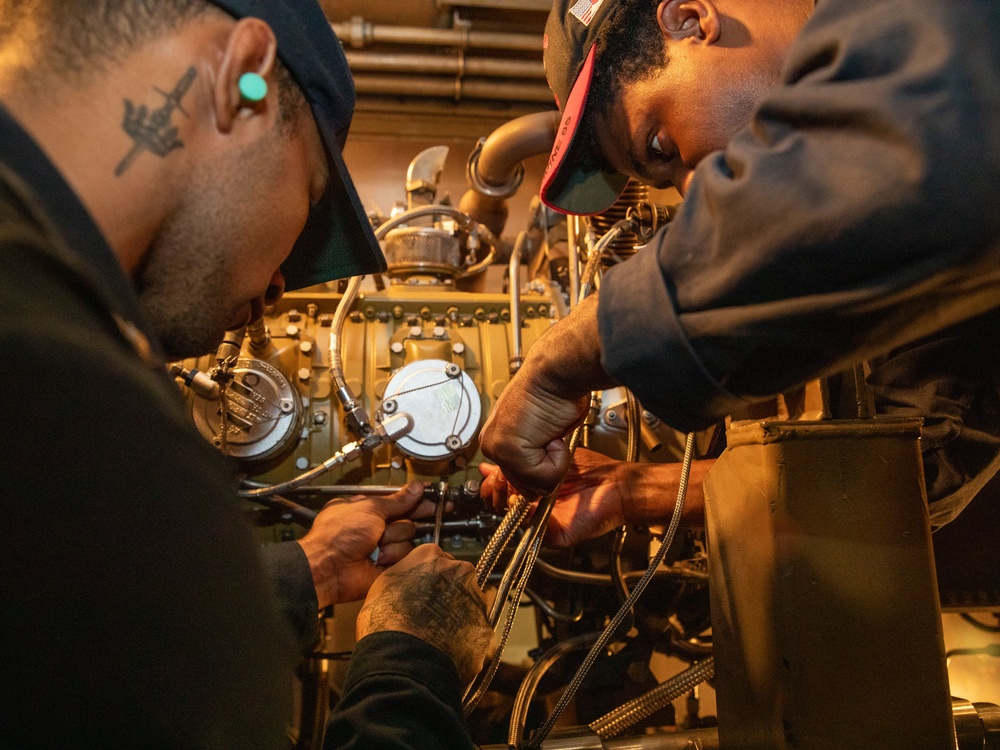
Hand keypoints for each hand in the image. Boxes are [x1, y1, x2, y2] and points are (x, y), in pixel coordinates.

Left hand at [297, 482, 436, 607]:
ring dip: (394, 538)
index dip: (416, 497)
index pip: (399, 500)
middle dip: (415, 515)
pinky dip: (393, 555)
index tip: (434, 493)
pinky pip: (405, 556)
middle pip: (408, 518)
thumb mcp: (369, 507)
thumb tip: (416, 488)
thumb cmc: (339, 533)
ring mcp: (382, 546)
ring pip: (408, 537)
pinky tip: (379, 558)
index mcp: (368, 508)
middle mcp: (376, 527)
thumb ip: (397, 500)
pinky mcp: (388, 565)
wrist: (329, 568)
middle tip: (439, 508)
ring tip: (377, 544)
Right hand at [356, 544, 491, 687]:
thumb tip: (411, 580)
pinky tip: (446, 649)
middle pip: (456, 578)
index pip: (435, 558)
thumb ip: (405, 575)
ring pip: (468, 603)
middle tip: (430, 615)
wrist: (403, 659)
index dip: (428, 578)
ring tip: (435, 636)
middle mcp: (459, 570)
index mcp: (431, 556)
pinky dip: (464, 638)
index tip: (422, 591)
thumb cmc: (385, 623)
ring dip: (457, 616)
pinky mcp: (484, 626)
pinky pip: (475, 630)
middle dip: (447, 594)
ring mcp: (475, 598)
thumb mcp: (384, 585)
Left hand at [479, 295, 612, 499]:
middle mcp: (492, 446)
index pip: (518, 481)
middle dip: (549, 467)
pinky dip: (559, 457)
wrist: (556, 372)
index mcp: (497, 440)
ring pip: (538, 485)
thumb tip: (541, 482)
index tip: (549, 445)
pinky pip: (546, 476)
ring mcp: (498, 450)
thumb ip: (536, 456)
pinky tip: (552, 433)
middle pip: (527, 488)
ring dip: (555, 462)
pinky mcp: (509, 452)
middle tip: (551, 436)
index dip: (542, 469)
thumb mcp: (544, 433)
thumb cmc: (556, 393)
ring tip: (551, 433)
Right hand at [480, 450, 714, 545]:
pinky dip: (526, 517)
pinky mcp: (556, 535)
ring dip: (508, 502)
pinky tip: (525, 501)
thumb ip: (523, 461)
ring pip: (511, 521)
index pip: (499, 493)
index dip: (491, 484)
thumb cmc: (591, 471)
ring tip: (513, 486)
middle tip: (500, 479)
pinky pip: (533, 532)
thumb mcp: (550, 458)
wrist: (618, 485)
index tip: (491, 471)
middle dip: (495, 492)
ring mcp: (543, 523)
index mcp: (531, 492)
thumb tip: (492, 464)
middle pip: (500, 508)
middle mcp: (534, 509)